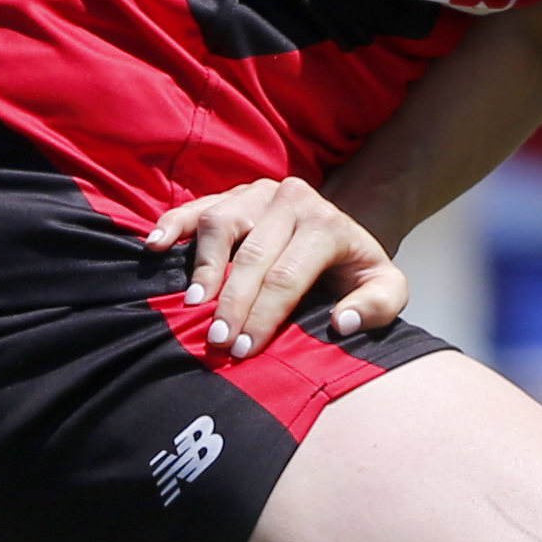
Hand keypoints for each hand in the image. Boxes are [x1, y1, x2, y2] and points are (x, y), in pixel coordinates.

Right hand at [147, 175, 407, 358]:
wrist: (343, 235)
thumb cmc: (356, 272)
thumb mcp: (386, 289)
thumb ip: (378, 307)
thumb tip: (343, 322)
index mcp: (328, 224)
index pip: (287, 274)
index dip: (263, 315)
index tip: (243, 349)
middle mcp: (292, 199)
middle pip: (251, 254)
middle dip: (232, 303)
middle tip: (216, 341)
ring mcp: (258, 192)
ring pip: (221, 223)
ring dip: (204, 265)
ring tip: (194, 304)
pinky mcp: (232, 194)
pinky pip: (197, 205)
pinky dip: (173, 224)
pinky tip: (155, 246)